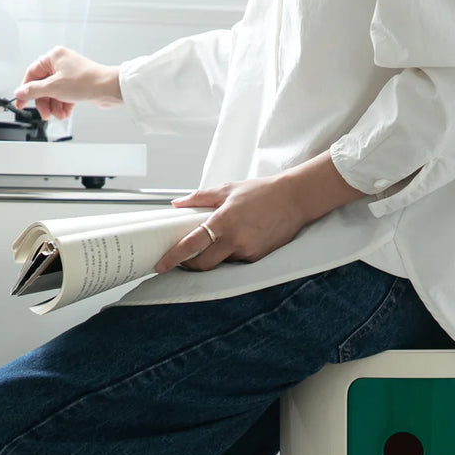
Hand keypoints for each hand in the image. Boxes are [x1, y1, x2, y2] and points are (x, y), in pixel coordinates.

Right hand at [14, 46, 121, 120]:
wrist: (110, 89)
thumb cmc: (86, 82)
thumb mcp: (54, 87)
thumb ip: (34, 90)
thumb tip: (20, 92)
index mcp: (54, 57)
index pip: (32, 73)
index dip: (26, 89)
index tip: (21, 102)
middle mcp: (62, 64)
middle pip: (44, 86)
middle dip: (44, 102)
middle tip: (45, 114)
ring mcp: (71, 75)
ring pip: (55, 93)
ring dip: (55, 106)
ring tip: (59, 115)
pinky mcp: (78, 86)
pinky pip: (65, 97)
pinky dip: (64, 106)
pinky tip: (65, 114)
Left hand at [155, 175, 310, 273]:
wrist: (294, 199)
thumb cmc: (260, 192)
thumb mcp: (226, 189)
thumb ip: (199, 198)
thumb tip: (176, 205)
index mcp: (223, 221)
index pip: (192, 244)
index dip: (174, 257)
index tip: (161, 265)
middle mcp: (234, 239)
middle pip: (203, 264)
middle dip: (190, 264)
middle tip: (184, 258)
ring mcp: (247, 251)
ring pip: (220, 263)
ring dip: (213, 256)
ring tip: (219, 239)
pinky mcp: (257, 258)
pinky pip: (237, 261)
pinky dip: (231, 253)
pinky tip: (239, 238)